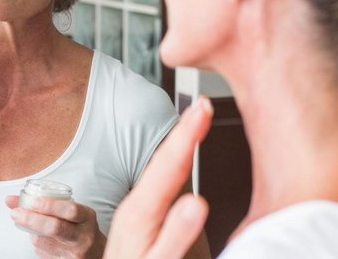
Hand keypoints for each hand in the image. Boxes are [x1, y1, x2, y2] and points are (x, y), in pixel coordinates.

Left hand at [7, 195, 105, 258]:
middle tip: (16, 213)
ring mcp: (75, 253)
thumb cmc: (79, 228)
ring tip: (32, 226)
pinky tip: (42, 240)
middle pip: (55, 227)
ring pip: (43, 242)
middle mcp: (83, 236)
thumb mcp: (72, 212)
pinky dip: (37, 245)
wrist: (96, 253)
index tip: (33, 201)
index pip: (71, 210)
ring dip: (32, 233)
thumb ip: (46, 203)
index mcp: (87, 218)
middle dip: (32, 219)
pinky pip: (42, 254)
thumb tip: (10, 199)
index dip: (50, 205)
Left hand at [103, 97, 213, 258]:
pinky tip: (179, 157)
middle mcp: (137, 207)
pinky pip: (158, 182)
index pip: (170, 165)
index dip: (188, 134)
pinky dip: (172, 162)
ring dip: (178, 143)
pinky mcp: (139, 219)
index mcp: (142, 213)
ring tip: (194, 120)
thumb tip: (196, 201)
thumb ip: (175, 234)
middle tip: (201, 103)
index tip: (201, 107)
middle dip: (184, 131)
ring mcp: (136, 212)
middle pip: (165, 161)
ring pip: (160, 170)